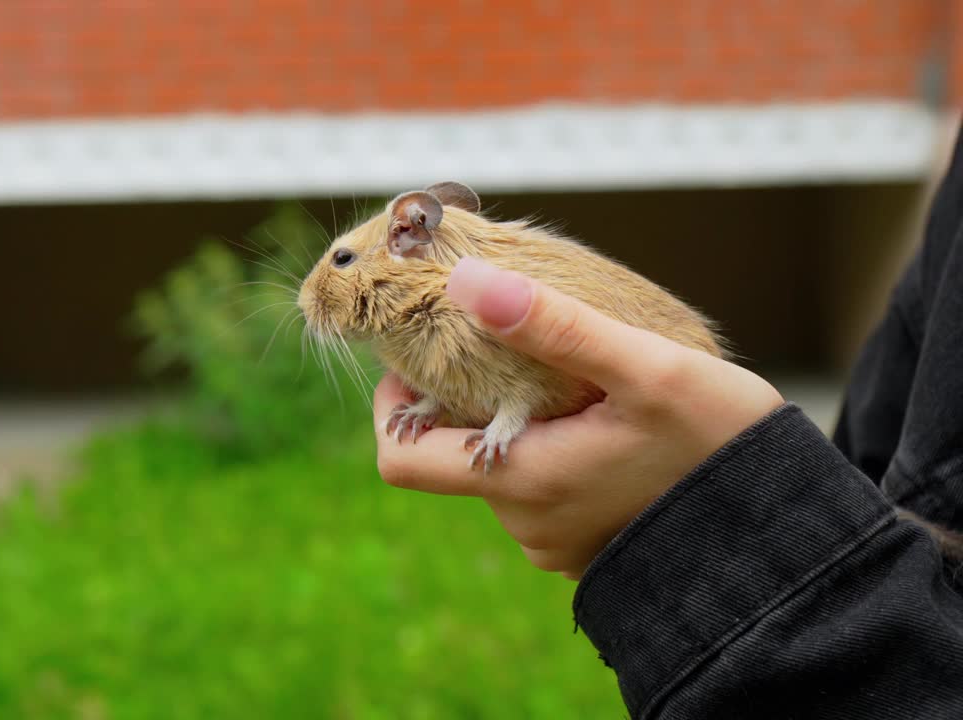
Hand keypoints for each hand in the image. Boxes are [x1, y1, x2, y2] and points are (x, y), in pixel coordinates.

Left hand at [373, 257, 783, 578]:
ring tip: (575, 385)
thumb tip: (466, 281)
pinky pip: (544, 492)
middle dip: (471, 400)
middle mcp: (527, 523)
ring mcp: (557, 544)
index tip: (418, 362)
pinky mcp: (589, 548)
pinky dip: (553, 453)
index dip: (393, 407)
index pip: (401, 457)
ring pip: (503, 470)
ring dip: (519, 424)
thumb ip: (555, 325)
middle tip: (514, 348)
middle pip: (454, 456)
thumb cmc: (725, 450)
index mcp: (523, 481)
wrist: (791, 537)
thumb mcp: (648, 370)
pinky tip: (603, 423)